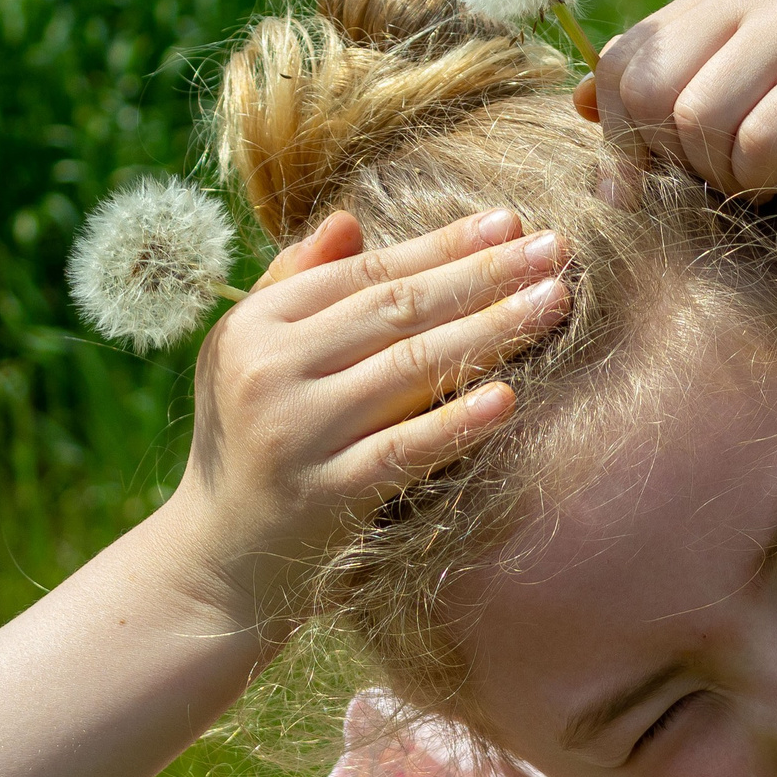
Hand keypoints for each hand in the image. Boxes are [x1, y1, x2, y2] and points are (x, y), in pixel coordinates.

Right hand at [161, 209, 571, 623]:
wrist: (218, 558)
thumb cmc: (248, 443)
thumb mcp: (247, 356)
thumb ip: (295, 285)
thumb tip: (350, 219)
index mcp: (255, 327)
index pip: (367, 275)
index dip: (443, 245)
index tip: (511, 222)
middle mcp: (270, 372)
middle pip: (398, 311)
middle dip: (485, 275)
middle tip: (558, 250)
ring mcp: (300, 435)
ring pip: (410, 370)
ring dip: (492, 330)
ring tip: (555, 302)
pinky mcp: (328, 495)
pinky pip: (404, 451)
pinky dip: (457, 423)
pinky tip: (509, 397)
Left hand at [576, 0, 776, 243]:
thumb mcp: (693, 144)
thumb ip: (639, 116)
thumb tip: (577, 104)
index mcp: (712, 3)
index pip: (620, 62)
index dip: (622, 138)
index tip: (650, 182)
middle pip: (651, 86)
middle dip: (673, 157)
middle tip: (719, 177)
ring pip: (699, 115)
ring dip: (722, 175)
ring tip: (759, 177)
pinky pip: (755, 141)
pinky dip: (763, 183)